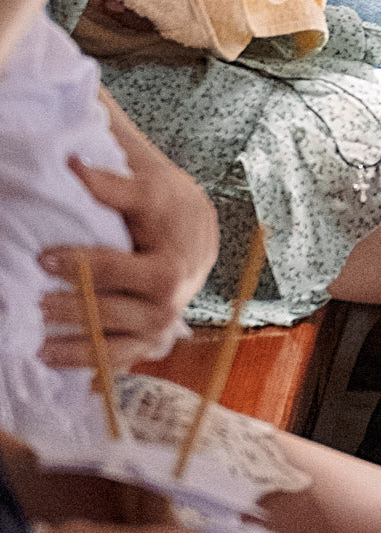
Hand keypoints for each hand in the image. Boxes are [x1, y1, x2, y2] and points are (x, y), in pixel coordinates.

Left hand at [40, 120, 216, 364]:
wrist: (196, 233)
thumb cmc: (169, 210)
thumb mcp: (148, 191)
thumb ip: (111, 185)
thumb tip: (73, 165)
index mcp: (171, 270)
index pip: (114, 271)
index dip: (76, 265)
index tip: (42, 258)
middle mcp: (168, 308)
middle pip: (109, 313)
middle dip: (69, 308)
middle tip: (32, 303)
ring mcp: (159, 331)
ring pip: (112, 349)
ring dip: (73, 351)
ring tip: (38, 349)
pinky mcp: (149, 345)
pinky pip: (117, 362)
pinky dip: (88, 366)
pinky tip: (59, 364)